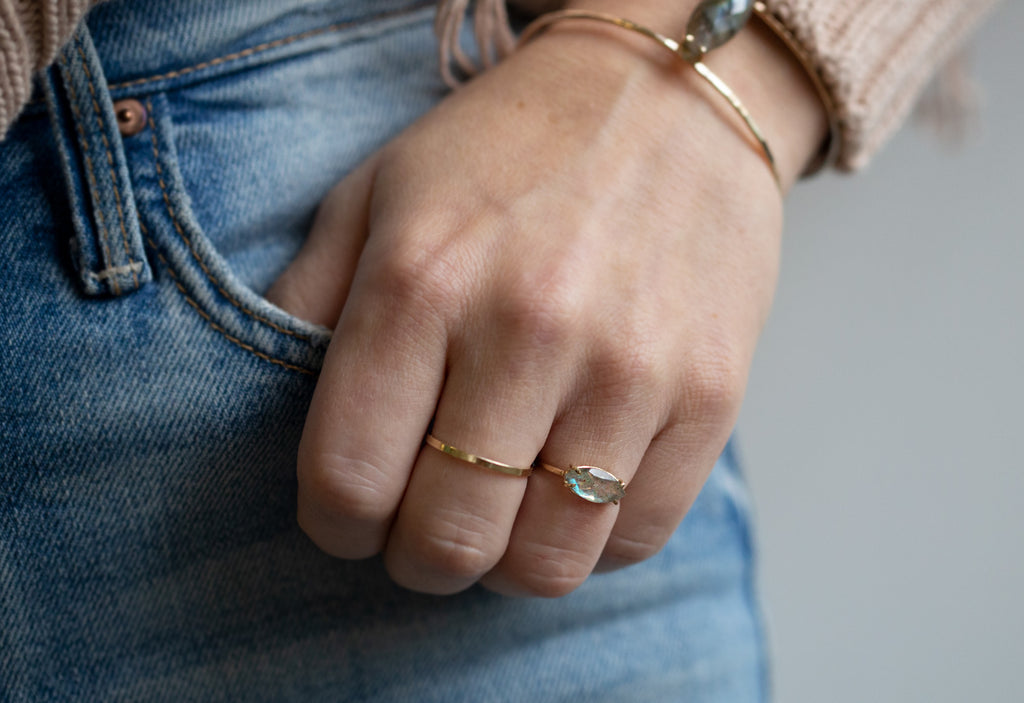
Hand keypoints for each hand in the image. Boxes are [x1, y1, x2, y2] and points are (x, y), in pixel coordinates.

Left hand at [266, 2, 823, 595]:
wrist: (667, 99)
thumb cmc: (509, 151)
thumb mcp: (376, 193)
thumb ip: (306, 302)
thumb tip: (274, 416)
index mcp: (420, 281)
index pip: (348, 478)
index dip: (335, 524)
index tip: (349, 515)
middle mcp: (527, 329)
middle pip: (447, 540)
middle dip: (417, 557)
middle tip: (422, 524)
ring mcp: (630, 368)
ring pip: (546, 563)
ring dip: (505, 562)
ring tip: (500, 511)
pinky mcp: (711, 394)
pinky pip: (637, 537)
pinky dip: (591, 540)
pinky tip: (572, 487)